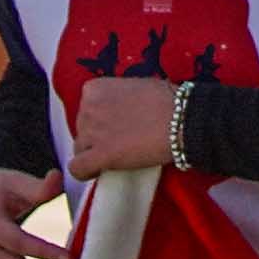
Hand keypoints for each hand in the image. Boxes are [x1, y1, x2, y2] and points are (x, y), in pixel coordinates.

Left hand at [63, 76, 181, 183]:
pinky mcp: (100, 156)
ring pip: (79, 148)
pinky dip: (85, 172)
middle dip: (97, 135)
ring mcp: (91, 132)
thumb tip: (118, 108)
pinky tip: (99, 171)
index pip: (85, 107)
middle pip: (82, 128)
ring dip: (93, 153)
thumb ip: (118, 96)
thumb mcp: (135, 86)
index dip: (99, 118)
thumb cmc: (166, 100)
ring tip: (115, 156)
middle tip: (120, 140)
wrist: (181, 120)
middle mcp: (87, 108)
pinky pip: (78, 169)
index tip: (115, 124)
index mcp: (94, 88)